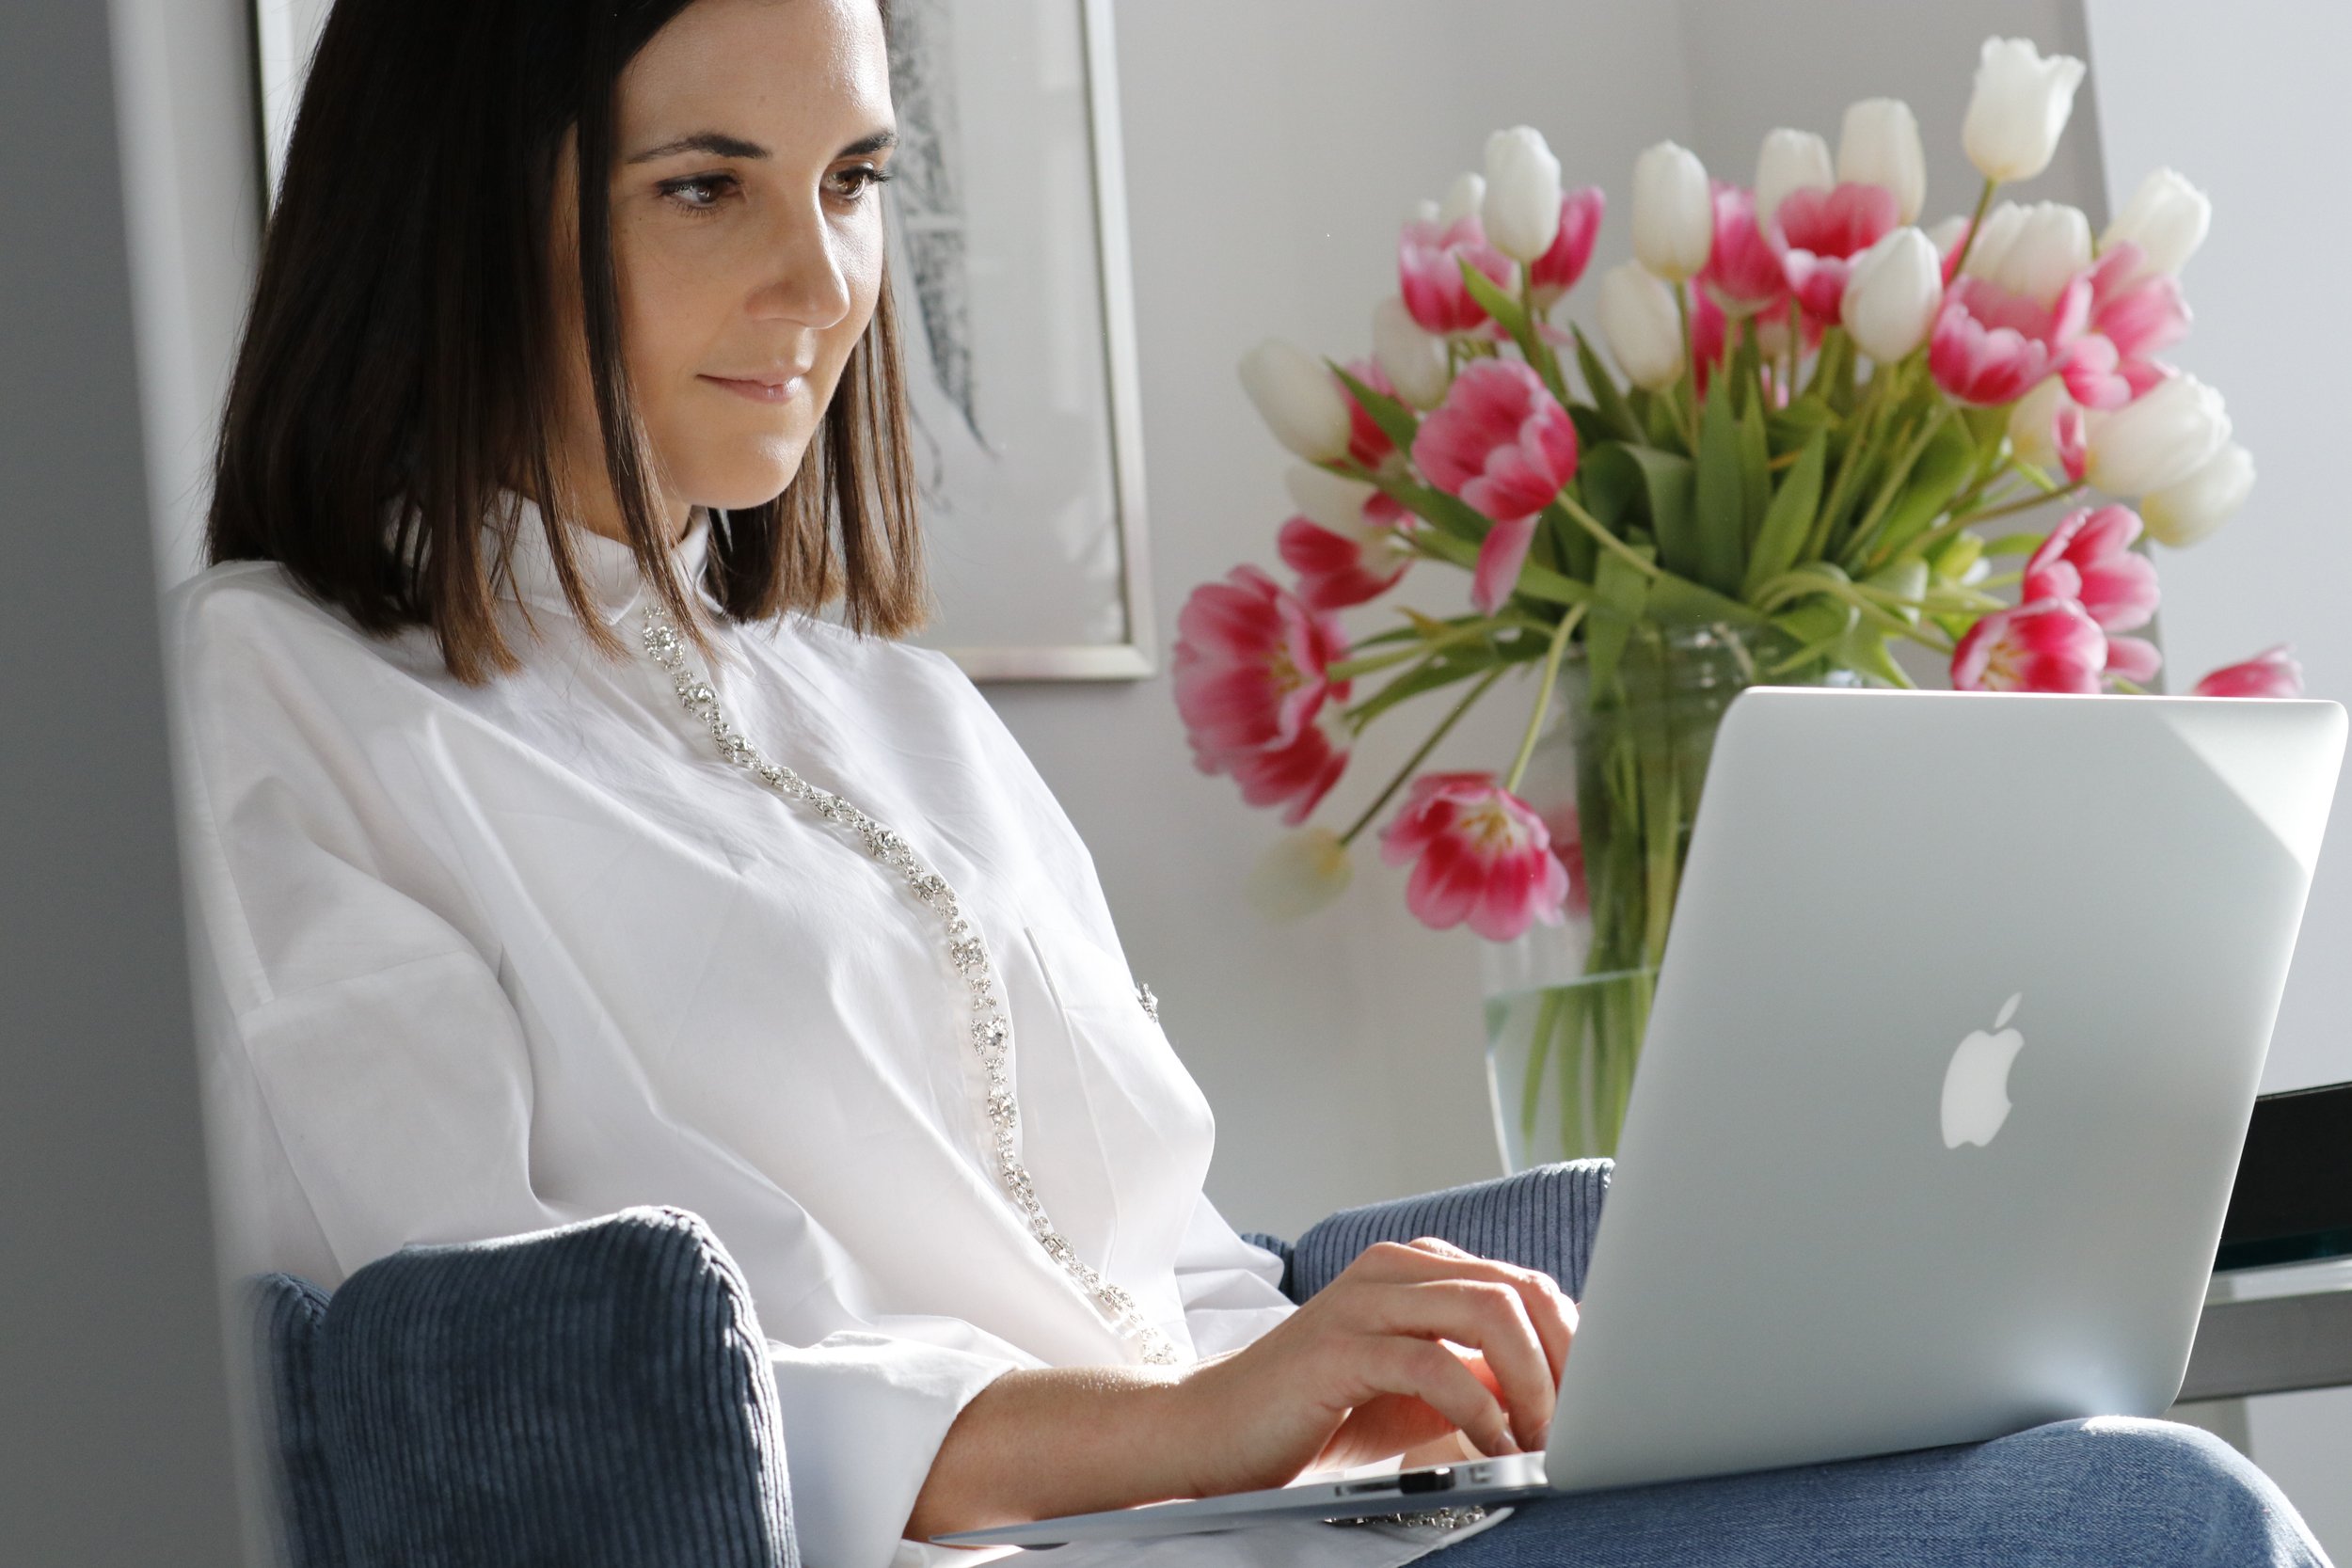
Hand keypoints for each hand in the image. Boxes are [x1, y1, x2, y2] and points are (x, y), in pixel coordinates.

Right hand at [1167, 1237, 1575, 1497]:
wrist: (1214, 1433)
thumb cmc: (1321, 1414)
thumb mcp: (1421, 1390)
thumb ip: (1482, 1372)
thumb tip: (1572, 1388)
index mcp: (1418, 1267)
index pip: (1526, 1284)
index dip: (1577, 1345)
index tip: (1600, 1408)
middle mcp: (1394, 1268)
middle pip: (1519, 1288)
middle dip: (1568, 1362)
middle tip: (1582, 1428)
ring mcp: (1364, 1301)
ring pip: (1488, 1311)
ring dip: (1533, 1384)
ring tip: (1541, 1440)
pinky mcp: (1339, 1347)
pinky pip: (1435, 1364)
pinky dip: (1479, 1409)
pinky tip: (1490, 1445)